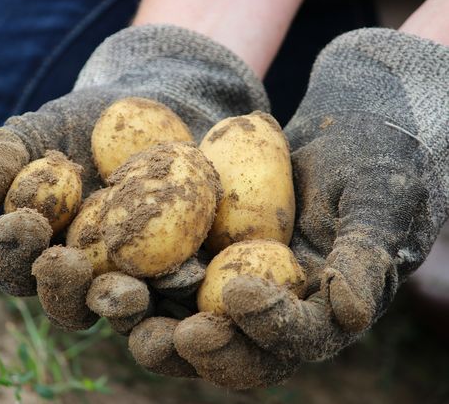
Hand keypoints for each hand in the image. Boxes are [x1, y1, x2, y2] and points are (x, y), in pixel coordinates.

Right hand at [0, 25, 268, 336]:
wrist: (164, 114)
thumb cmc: (92, 125)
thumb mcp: (42, 130)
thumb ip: (1, 156)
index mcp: (45, 253)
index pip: (17, 266)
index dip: (15, 249)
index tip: (26, 220)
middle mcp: (89, 279)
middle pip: (71, 305)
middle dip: (65, 291)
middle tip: (70, 265)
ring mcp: (139, 283)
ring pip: (127, 314)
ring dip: (124, 308)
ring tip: (130, 292)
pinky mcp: (185, 276)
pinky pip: (183, 295)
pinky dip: (182, 292)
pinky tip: (191, 275)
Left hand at [129, 28, 448, 388]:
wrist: (340, 131)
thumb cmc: (373, 166)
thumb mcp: (379, 205)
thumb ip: (367, 257)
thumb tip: (352, 313)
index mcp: (317, 312)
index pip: (294, 338)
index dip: (268, 327)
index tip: (241, 293)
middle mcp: (268, 310)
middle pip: (231, 349)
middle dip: (199, 348)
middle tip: (167, 336)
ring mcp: (227, 284)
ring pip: (184, 321)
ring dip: (148, 322)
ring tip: (118, 302)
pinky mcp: (195, 254)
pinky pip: (160, 273)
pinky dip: (132, 272)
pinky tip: (100, 258)